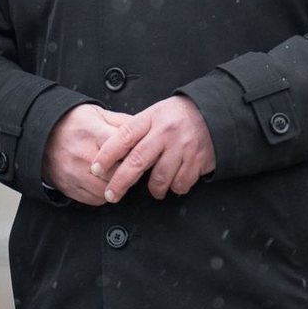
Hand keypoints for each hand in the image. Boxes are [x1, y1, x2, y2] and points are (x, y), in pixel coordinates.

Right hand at [42, 104, 134, 205]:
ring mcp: (75, 173)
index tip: (142, 155)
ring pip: (109, 190)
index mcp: (92, 132)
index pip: (124, 148)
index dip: (137, 153)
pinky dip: (103, 194)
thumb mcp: (94, 114)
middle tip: (132, 168)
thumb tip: (145, 128)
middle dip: (129, 172)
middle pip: (119, 173)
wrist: (38, 133)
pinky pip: (96, 199)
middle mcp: (83, 154)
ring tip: (116, 175)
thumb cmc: (68, 122)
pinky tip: (103, 182)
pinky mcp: (70, 187)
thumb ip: (121, 122)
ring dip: (116, 185)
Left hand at [92, 95, 215, 202]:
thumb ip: (135, 130)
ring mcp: (182, 148)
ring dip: (153, 189)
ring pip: (160, 177)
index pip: (123, 137)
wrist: (211, 114)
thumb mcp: (153, 114)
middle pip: (137, 161)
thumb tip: (111, 150)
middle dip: (121, 181)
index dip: (107, 154)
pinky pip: (181, 183)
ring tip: (152, 190)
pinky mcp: (197, 161)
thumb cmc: (175, 116)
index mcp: (150, 119)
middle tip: (110, 194)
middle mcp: (164, 133)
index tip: (95, 168)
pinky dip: (175, 188)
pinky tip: (173, 183)